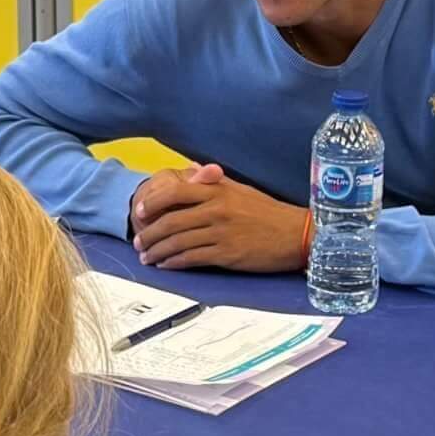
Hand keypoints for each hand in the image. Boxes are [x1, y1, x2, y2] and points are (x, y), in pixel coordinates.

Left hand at [131, 164, 310, 272]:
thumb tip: (193, 170)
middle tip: (138, 241)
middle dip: (150, 233)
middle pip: (171, 220)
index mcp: (218, 190)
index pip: (176, 191)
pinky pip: (193, 258)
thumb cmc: (269, 212)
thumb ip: (214, 181)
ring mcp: (221, 232)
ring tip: (148, 257)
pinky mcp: (227, 254)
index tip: (140, 211)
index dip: (153, 202)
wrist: (296, 234)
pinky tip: (167, 265)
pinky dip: (175, 262)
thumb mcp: (241, 189)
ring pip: (178, 241)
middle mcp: (217, 209)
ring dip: (158, 250)